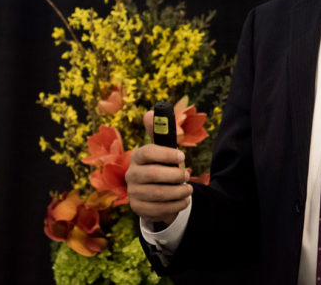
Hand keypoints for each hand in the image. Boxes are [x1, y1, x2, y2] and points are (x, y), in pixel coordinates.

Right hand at [125, 111, 191, 225]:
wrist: (158, 193)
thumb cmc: (163, 165)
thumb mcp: (164, 149)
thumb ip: (160, 132)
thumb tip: (152, 111)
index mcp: (138, 156)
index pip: (148, 152)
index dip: (166, 154)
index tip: (183, 155)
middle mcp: (131, 174)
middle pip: (153, 174)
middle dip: (175, 175)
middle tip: (187, 175)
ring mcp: (133, 192)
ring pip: (157, 194)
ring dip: (178, 192)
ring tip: (189, 189)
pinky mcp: (138, 208)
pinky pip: (158, 209)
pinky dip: (175, 206)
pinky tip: (184, 201)